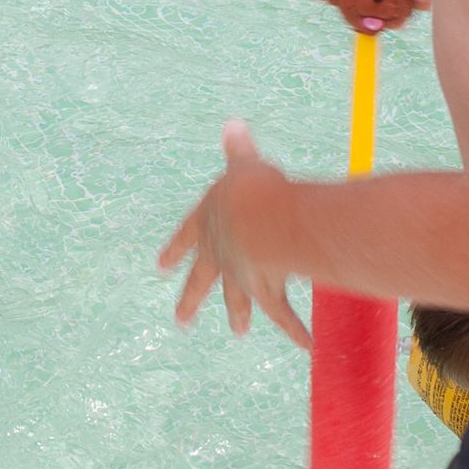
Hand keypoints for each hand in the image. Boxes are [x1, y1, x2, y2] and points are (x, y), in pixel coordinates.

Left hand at [157, 122, 310, 347]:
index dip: (174, 250)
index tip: (160, 268)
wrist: (263, 221)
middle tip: (182, 320)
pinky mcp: (266, 289)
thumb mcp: (243, 166)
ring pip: (237, 300)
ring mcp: (240, 276)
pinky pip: (283, 313)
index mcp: (207, 224)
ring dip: (239, 315)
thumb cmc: (252, 190)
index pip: (185, 237)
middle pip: (201, 281)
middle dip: (191, 300)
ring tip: (237, 331)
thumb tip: (233, 123)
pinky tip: (307, 345)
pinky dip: (295, 329)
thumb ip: (238, 149)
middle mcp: (219, 254)